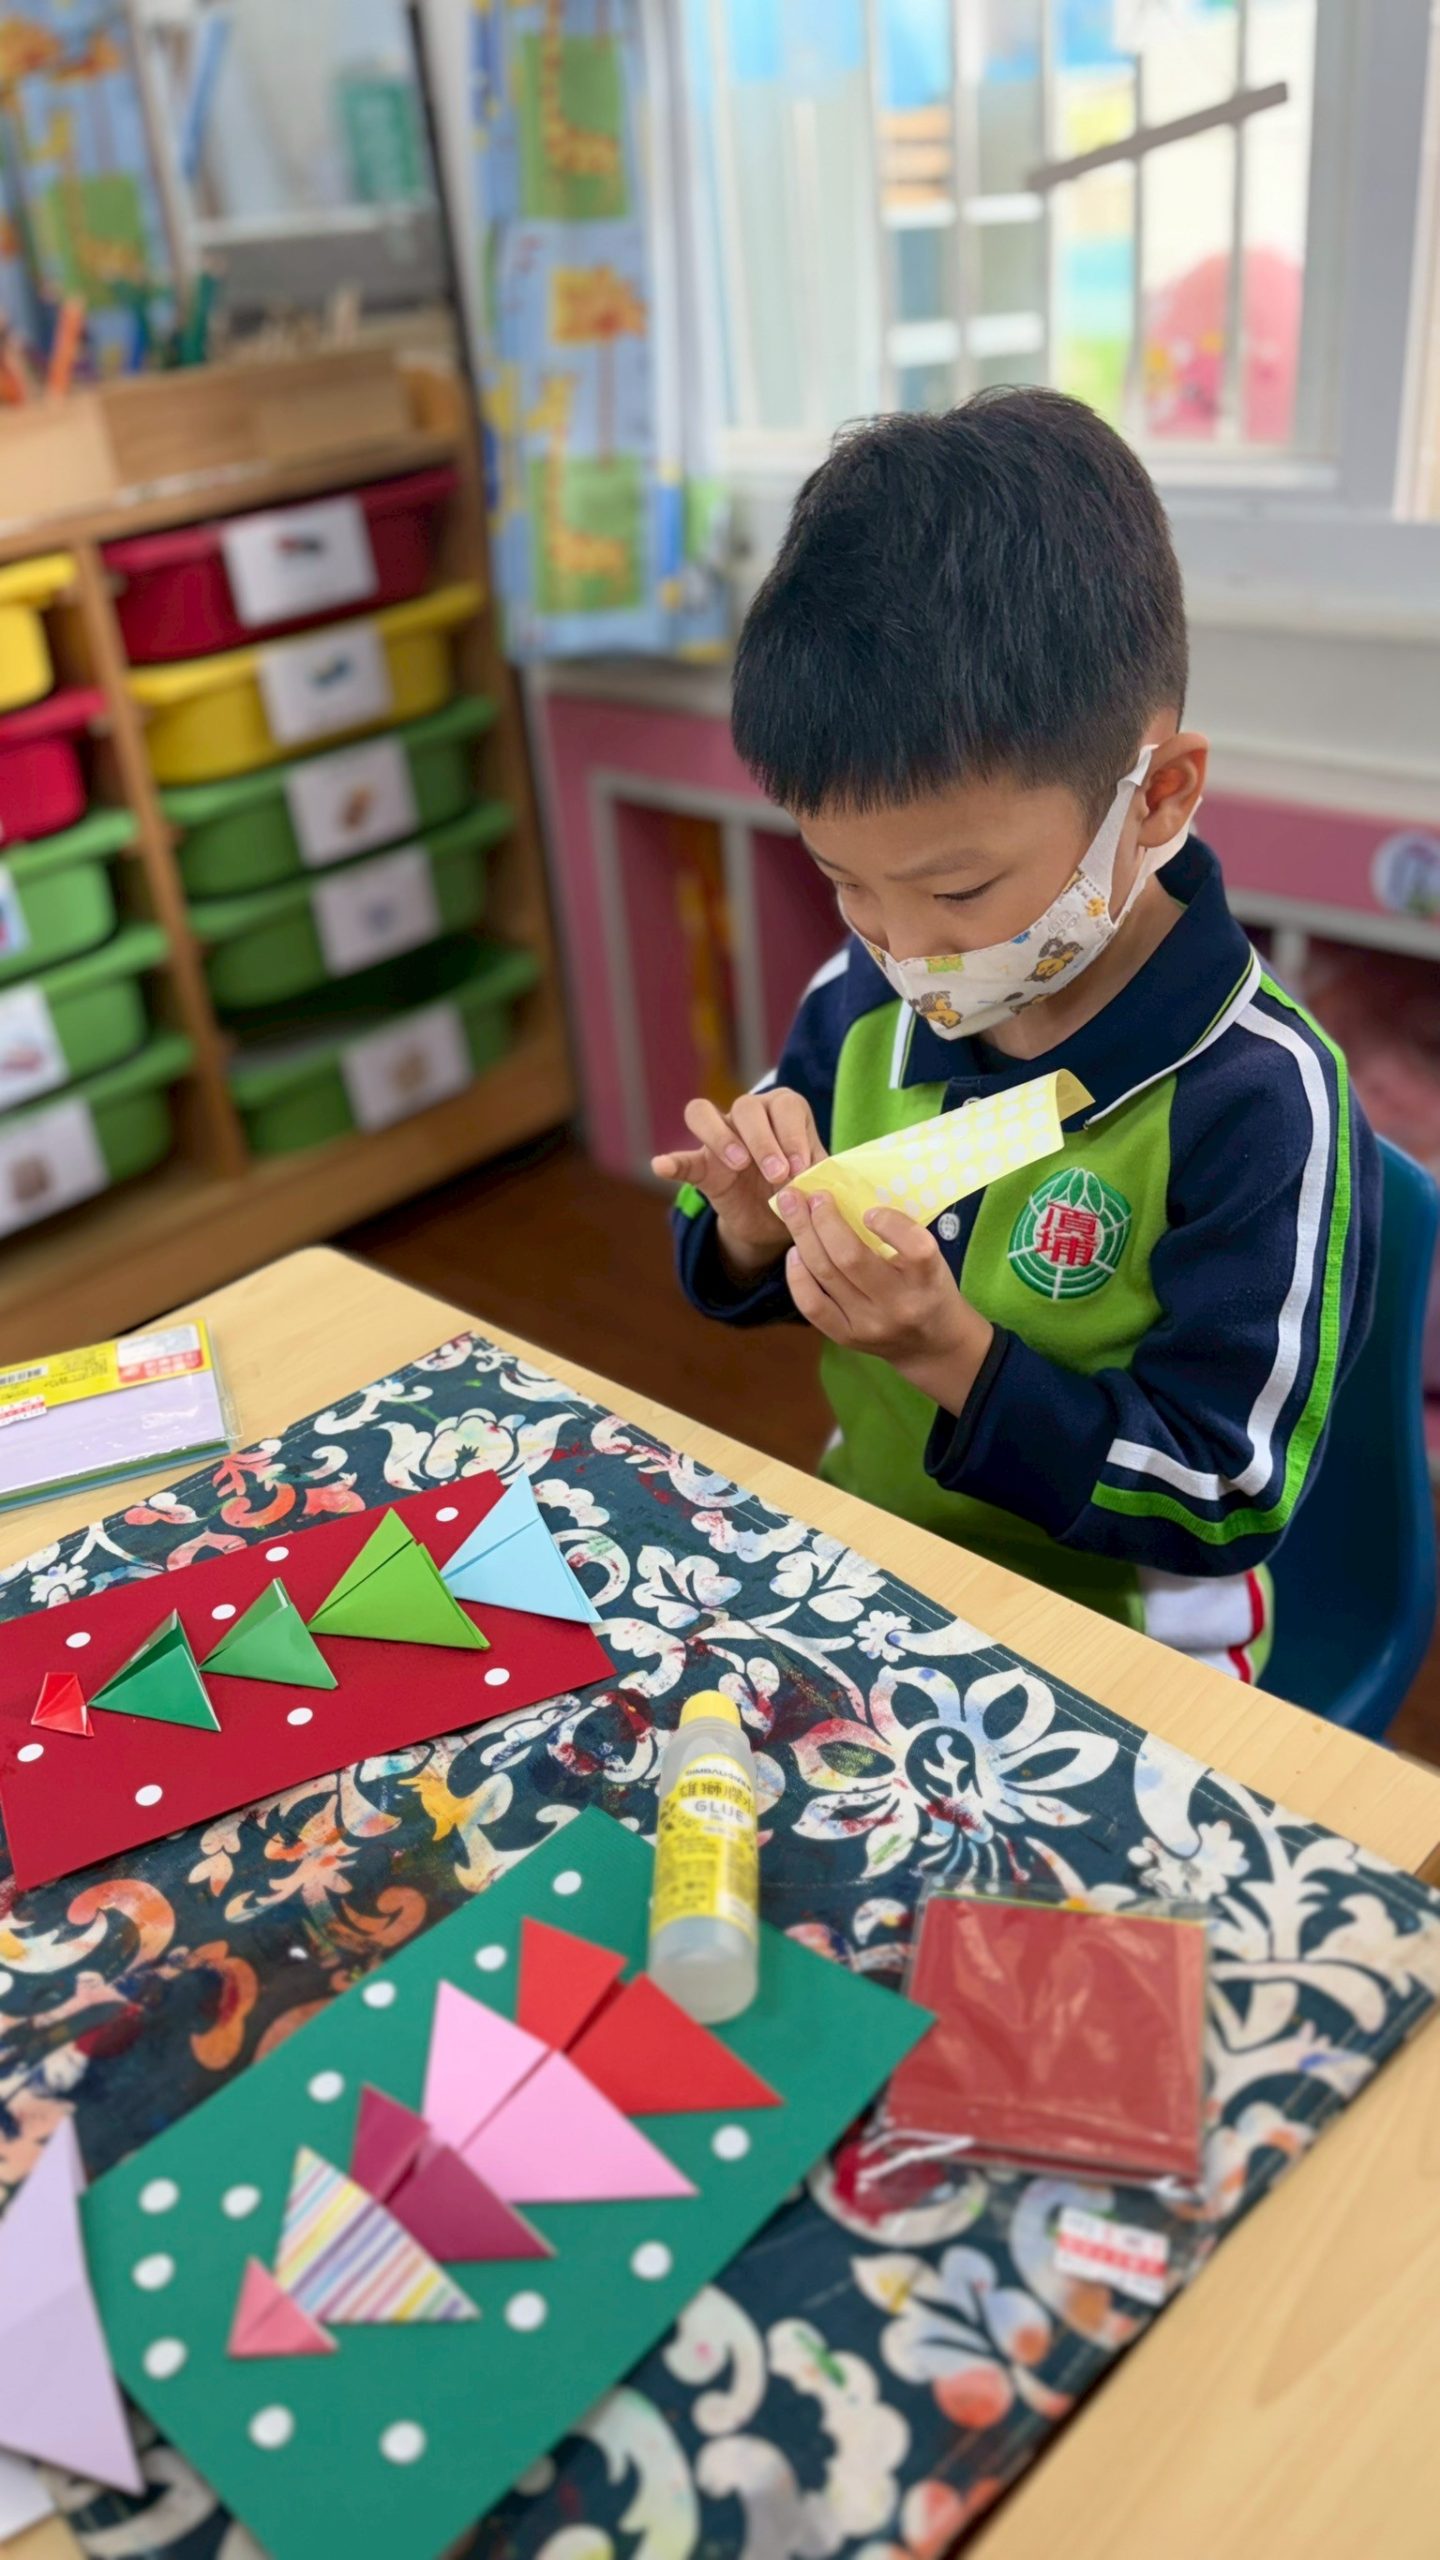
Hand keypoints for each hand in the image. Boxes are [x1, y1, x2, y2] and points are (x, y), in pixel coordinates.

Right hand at [653, 1089, 827, 1278]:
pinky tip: (661, 1166)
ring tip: (740, 1165)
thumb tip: (812, 1174)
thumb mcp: (815, 1181)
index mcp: (784, 1112)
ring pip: (704, 1113)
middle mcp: (750, 1116)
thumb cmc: (800, 1189)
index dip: (793, 1134)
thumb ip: (816, 1174)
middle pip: (747, 1106)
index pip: (785, 1106)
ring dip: (722, 1137)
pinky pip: (682, 1158)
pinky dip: (670, 1161)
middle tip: (777, 1174)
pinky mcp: (701, 1166)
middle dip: (764, 1141)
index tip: (800, 1167)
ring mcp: (720, 1137)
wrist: (775, 1223)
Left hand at [774, 1187, 993, 1414]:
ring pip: (826, 1275)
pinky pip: (811, 1305)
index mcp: (927, 1279)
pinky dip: (797, 1275)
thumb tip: (849, 1194)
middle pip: (850, 1257)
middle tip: (811, 1194)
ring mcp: (869, 1324)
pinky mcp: (847, 1338)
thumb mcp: (931, 1260)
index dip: (889, 1223)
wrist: (932, 1343)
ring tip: (792, 1208)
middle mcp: (899, 1304)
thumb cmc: (928, 1287)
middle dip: (824, 1219)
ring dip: (803, 1236)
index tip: (870, 1210)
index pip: (914, 1247)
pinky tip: (794, 1252)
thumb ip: (900, 1234)